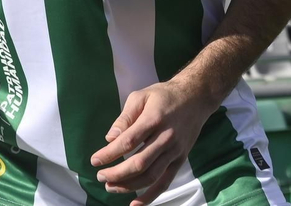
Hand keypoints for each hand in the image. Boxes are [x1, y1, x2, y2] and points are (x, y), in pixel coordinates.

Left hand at [90, 80, 217, 205]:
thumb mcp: (141, 96)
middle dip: (117, 173)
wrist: (196, 98)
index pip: (128, 142)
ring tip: (111, 187)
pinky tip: (135, 204)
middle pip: (139, 163)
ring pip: (151, 176)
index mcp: (154, 119)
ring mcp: (175, 151)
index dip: (109, 154)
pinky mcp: (180, 160)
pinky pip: (165, 182)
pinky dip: (150, 196)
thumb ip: (125, 117)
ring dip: (128, 186)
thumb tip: (110, 138)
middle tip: (101, 176)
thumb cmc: (164, 96)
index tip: (95, 161)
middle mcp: (166, 137)